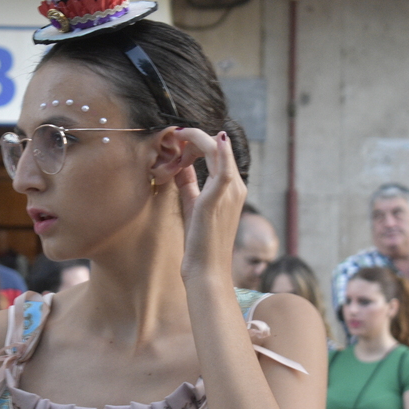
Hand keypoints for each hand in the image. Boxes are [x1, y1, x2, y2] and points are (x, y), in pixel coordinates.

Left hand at [170, 129, 246, 283]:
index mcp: (232, 187)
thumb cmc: (201, 241)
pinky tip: (198, 139)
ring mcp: (229, 192)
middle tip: (172, 144)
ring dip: (193, 140)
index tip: (177, 149)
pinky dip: (216, 150)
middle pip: (217, 145)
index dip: (195, 143)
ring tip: (175, 145)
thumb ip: (189, 182)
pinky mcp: (217, 200)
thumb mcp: (194, 204)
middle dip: (192, 138)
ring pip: (216, 148)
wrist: (207, 270)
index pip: (218, 151)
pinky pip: (222, 168)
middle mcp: (236, 186)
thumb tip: (179, 163)